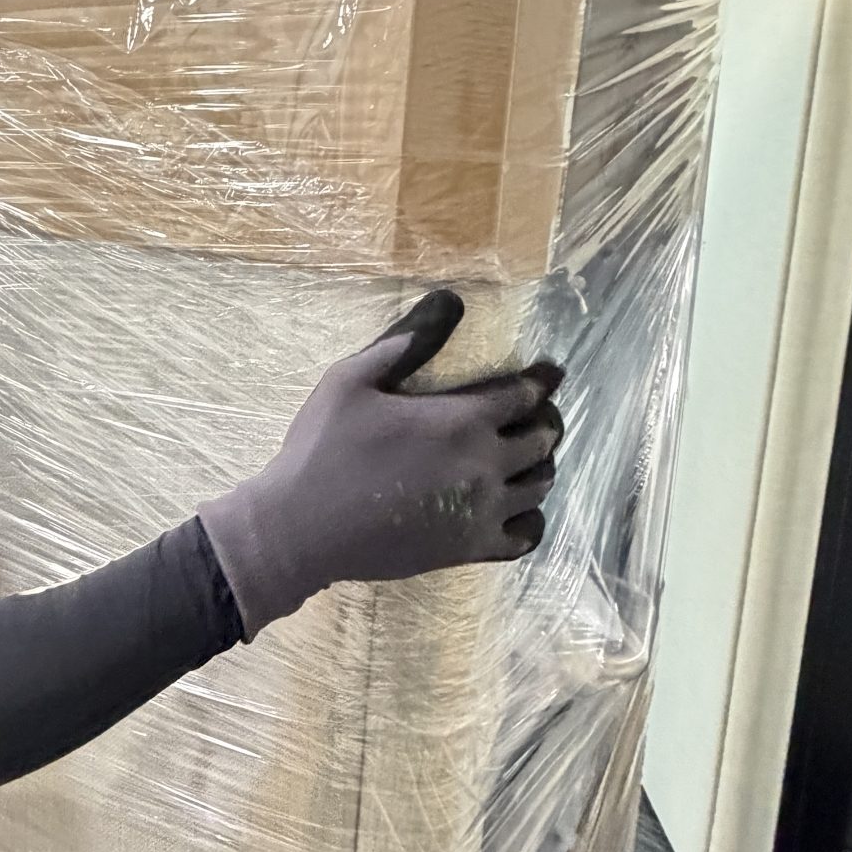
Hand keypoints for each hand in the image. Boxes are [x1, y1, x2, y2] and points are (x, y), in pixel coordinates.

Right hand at [197, 291, 562, 636]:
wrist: (301, 529)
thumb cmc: (322, 449)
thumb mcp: (350, 380)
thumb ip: (405, 341)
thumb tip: (450, 302)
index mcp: (462, 420)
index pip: (525, 394)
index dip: (542, 380)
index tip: (550, 372)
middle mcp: (484, 465)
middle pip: (543, 439)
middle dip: (545, 420)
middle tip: (537, 412)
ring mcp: (481, 512)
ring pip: (540, 486)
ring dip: (539, 465)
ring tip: (526, 457)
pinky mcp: (469, 549)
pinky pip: (525, 536)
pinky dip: (530, 519)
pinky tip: (515, 508)